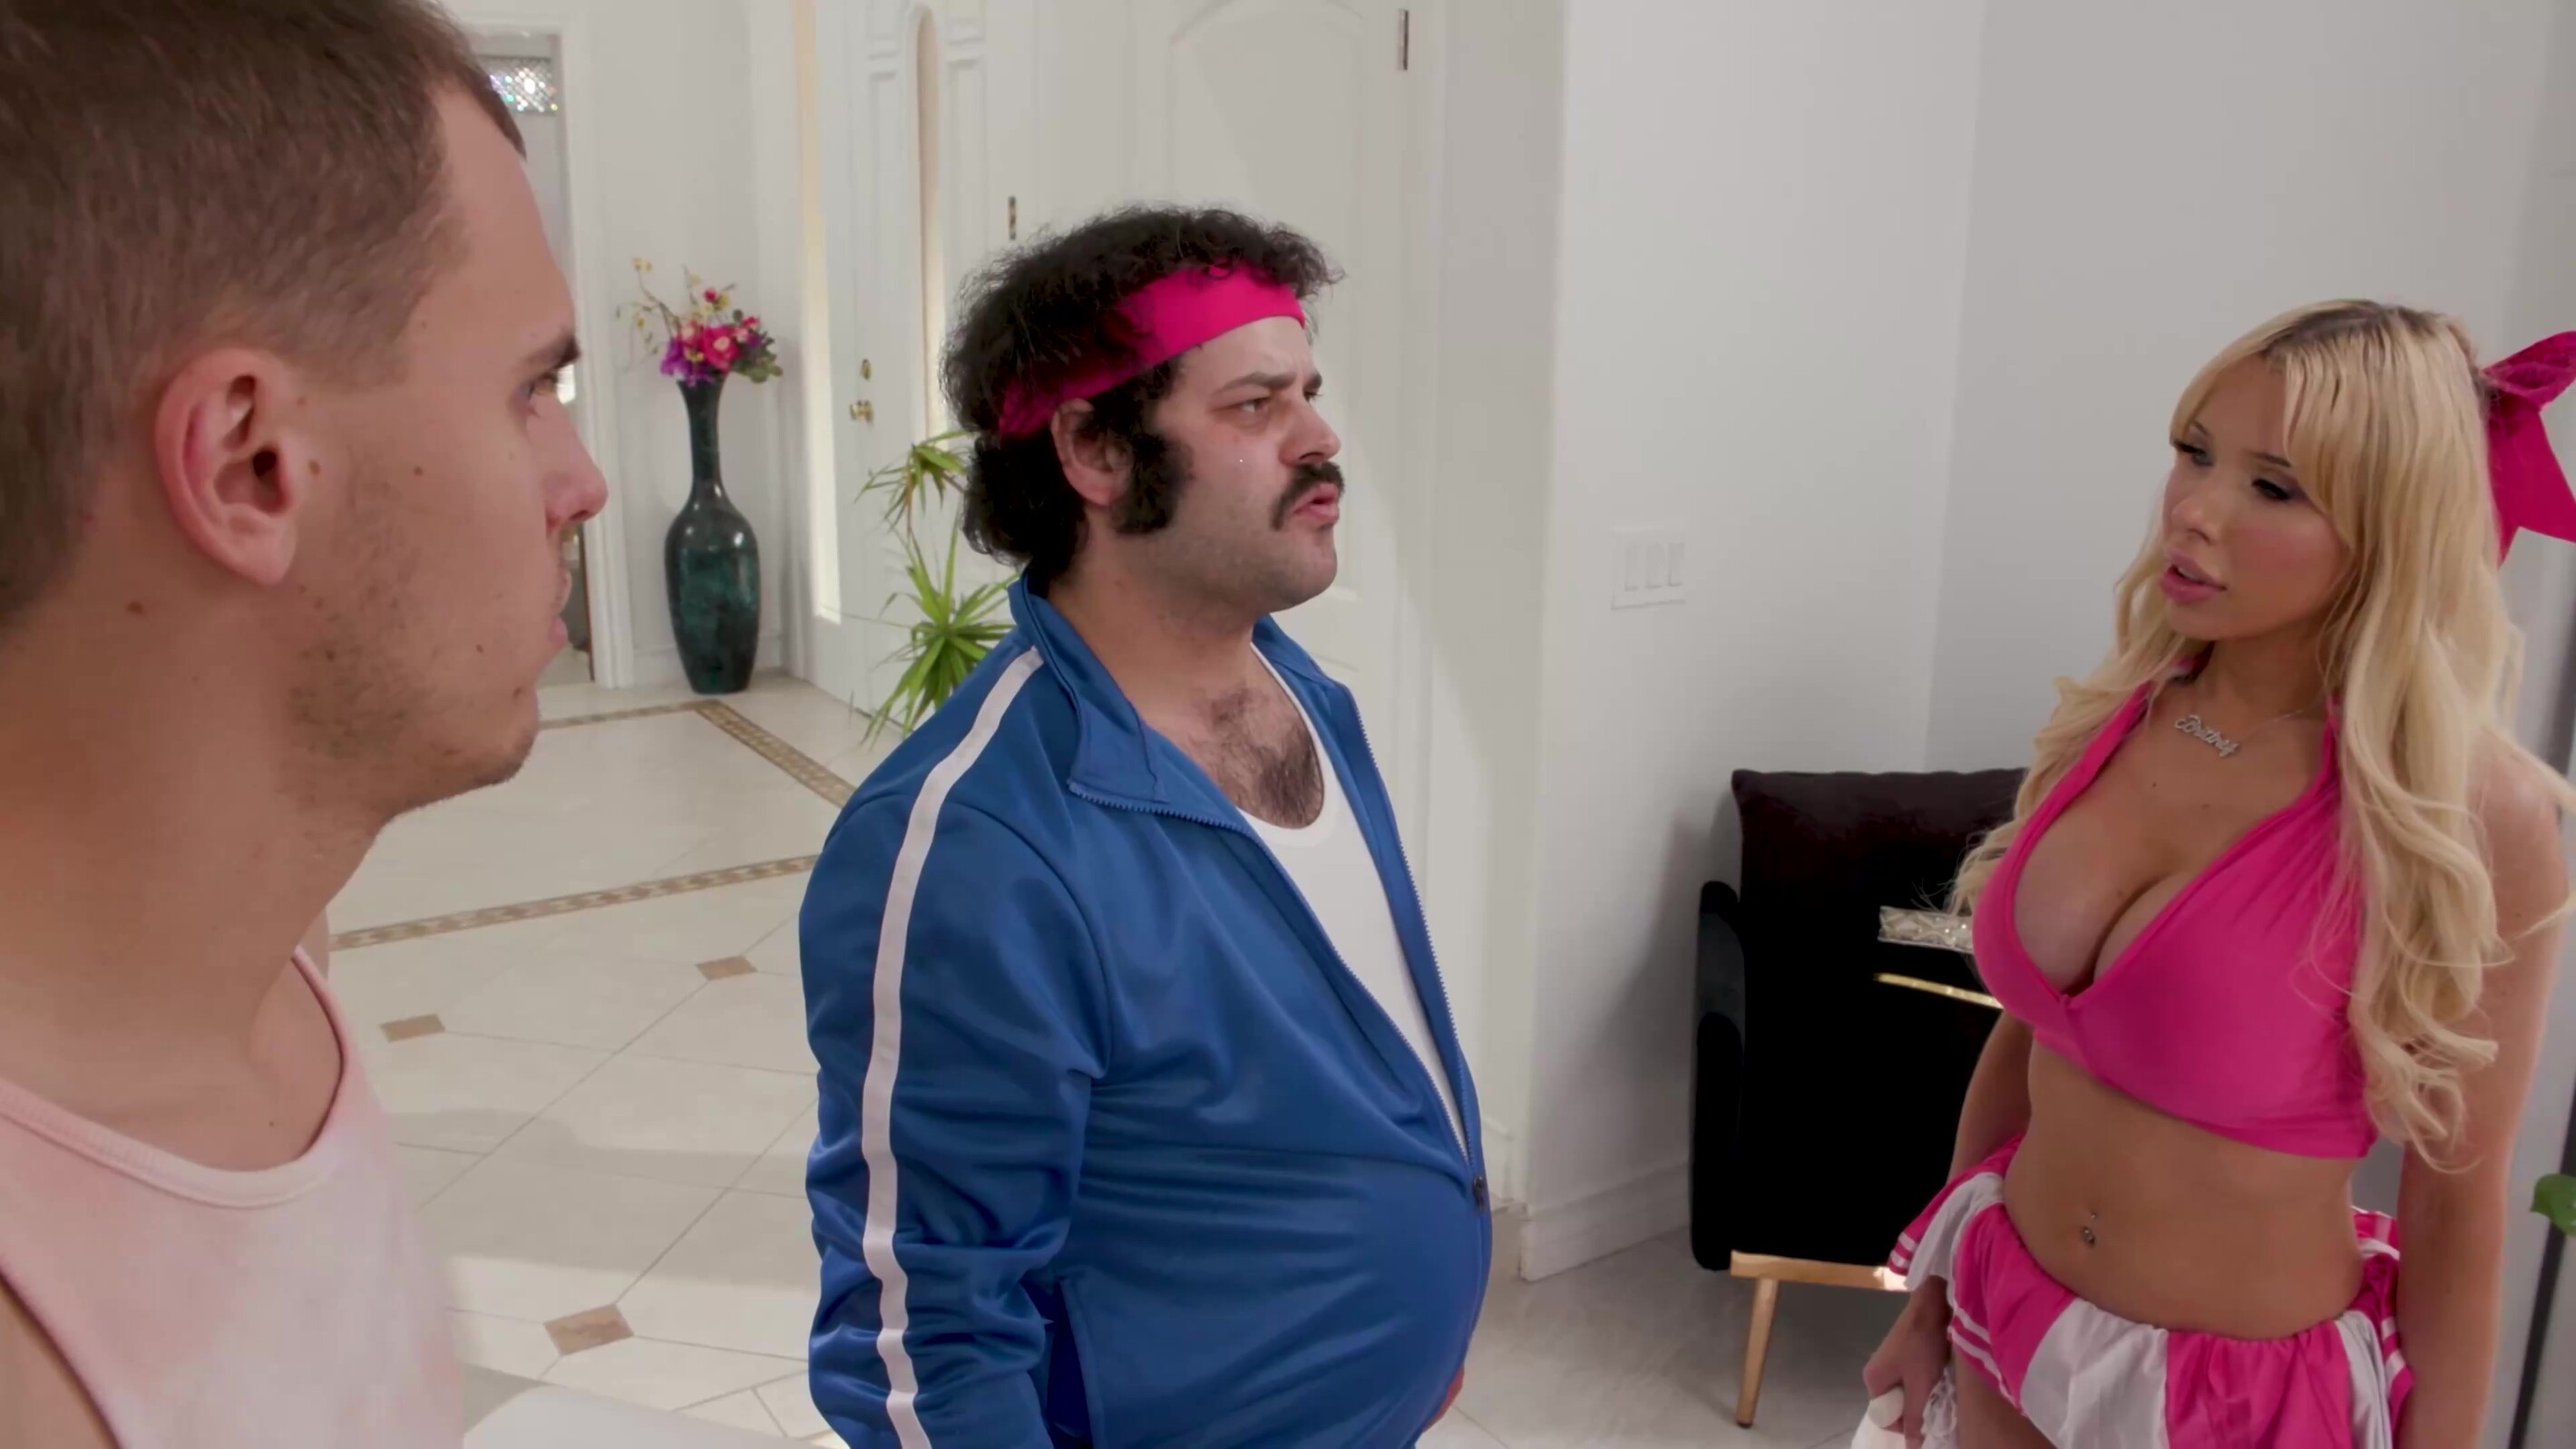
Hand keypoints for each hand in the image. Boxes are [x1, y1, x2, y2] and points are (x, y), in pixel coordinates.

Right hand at [1861, 1283, 1950, 1448]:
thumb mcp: (1921, 1386)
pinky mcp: (1902, 1352)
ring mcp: (1888, 1360)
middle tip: (1936, 1399)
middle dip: (1916, 1406)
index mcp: (1873, 1380)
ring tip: (1939, 1385)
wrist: (1931, 1305)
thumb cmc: (1923, 1347)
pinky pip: (1911, 1376)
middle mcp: (1876, 1371)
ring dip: (1923, 1392)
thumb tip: (1911, 1447)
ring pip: (1906, 1390)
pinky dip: (1924, 1379)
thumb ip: (1915, 1418)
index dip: (1908, 1424)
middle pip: (1896, 1403)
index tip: (1928, 1416)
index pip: (1886, 1417)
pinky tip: (1937, 1371)